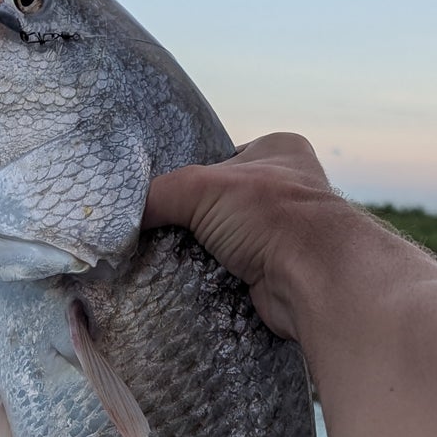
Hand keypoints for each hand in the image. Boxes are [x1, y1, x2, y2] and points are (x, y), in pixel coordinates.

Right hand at [142, 132, 348, 340]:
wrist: (314, 279)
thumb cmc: (271, 215)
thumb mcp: (201, 187)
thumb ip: (158, 194)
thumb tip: (121, 221)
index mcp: (281, 150)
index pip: (222, 159)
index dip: (193, 177)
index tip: (167, 197)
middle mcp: (289, 190)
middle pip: (221, 204)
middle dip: (195, 221)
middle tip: (163, 233)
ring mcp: (286, 234)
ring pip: (227, 242)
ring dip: (203, 255)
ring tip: (172, 261)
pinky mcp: (278, 273)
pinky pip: (235, 274)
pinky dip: (214, 281)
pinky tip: (192, 285)